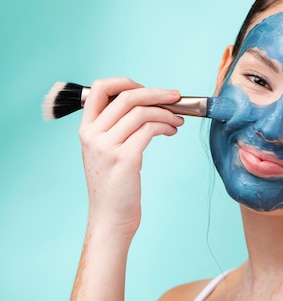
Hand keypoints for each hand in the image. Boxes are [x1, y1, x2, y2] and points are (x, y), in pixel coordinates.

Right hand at [78, 77, 183, 237]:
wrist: (110, 218)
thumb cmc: (114, 185)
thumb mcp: (105, 151)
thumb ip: (116, 127)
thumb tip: (147, 102)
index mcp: (86, 129)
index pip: (100, 88)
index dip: (126, 82)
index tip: (147, 88)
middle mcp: (93, 134)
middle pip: (128, 96)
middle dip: (157, 93)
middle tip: (176, 96)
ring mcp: (108, 146)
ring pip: (142, 112)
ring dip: (166, 112)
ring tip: (178, 120)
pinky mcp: (125, 158)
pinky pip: (150, 129)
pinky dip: (166, 125)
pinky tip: (172, 131)